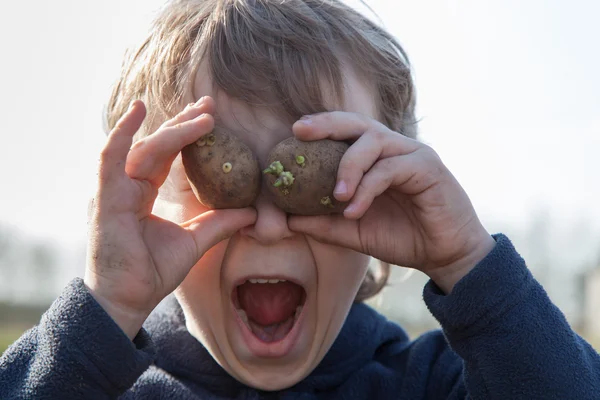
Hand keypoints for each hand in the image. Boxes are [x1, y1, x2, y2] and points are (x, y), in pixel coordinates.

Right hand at [84, 98, 255, 338]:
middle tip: (210, 105)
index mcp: (143, 192)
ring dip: (171, 129)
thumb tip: (253, 213)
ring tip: (200, 112)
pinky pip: (110, 158)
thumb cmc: (153, 271)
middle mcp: (127, 185)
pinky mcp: (106, 197)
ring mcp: (114, 189)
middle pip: (157, 144)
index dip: (187, 134)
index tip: (211, 118)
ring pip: (144, 148)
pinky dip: (122, 133)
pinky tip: (137, 111)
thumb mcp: (195, 240)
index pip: (166, 155)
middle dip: (183, 123)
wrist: (130, 300)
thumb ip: (220, 223)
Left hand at [288, 112, 494, 292]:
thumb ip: (323, 223)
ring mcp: (412, 154)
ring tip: (335, 196)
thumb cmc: (401, 237)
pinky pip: (390, 168)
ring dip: (348, 166)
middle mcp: (394, 148)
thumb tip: (286, 221)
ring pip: (374, 141)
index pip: (347, 132)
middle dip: (328, 123)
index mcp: (377, 158)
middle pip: (359, 122)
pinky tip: (354, 210)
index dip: (322, 126)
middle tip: (301, 132)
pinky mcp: (428, 167)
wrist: (444, 255)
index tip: (294, 132)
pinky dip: (368, 188)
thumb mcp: (353, 231)